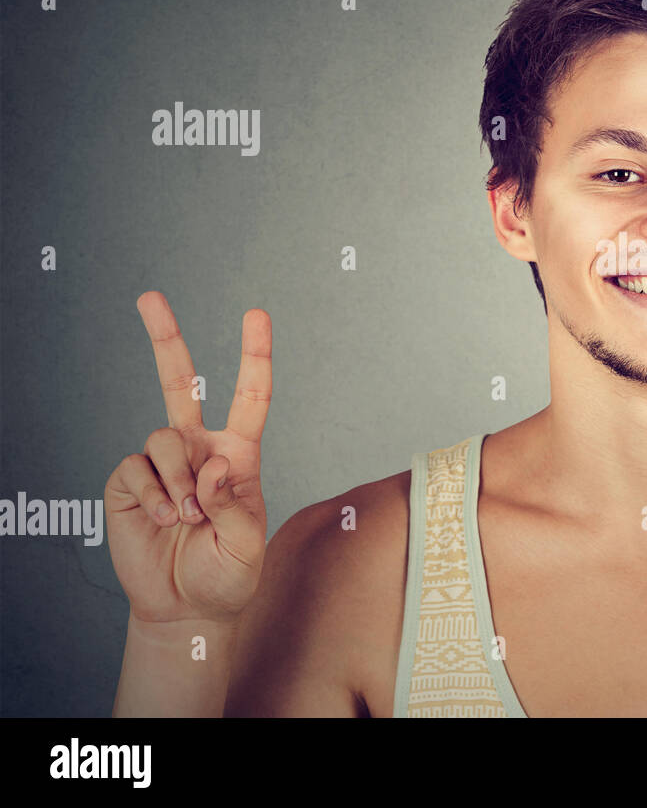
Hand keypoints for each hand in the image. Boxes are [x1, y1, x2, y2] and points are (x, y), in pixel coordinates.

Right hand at [104, 291, 271, 624]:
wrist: (186, 607)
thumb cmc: (227, 573)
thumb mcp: (248, 543)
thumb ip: (235, 503)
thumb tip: (212, 466)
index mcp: (239, 454)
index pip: (250, 396)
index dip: (254, 354)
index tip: (256, 314)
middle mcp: (199, 449)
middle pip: (181, 382)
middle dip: (164, 337)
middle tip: (149, 297)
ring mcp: (163, 463)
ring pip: (164, 436)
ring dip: (177, 479)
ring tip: (186, 517)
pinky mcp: (130, 482)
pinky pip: (136, 467)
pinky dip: (153, 495)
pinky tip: (162, 519)